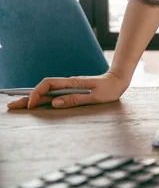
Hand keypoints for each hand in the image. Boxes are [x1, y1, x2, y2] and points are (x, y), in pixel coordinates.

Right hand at [7, 72, 128, 109]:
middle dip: (27, 97)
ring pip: (47, 93)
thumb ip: (75, 99)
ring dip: (32, 99)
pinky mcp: (72, 91)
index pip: (48, 84)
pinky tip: (35, 104)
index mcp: (72, 83)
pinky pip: (54, 95)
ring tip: (17, 106)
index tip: (31, 105)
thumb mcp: (95, 96)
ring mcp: (69, 87)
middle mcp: (68, 84)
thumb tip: (54, 103)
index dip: (36, 94)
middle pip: (43, 89)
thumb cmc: (110, 89)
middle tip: (11, 106)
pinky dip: (42, 99)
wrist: (118, 81)